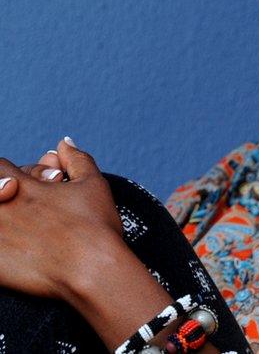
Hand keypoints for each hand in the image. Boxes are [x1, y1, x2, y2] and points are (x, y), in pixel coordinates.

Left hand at [0, 137, 123, 298]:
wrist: (93, 269)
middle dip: (1, 192)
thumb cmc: (96, 227)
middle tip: (16, 205)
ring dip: (1, 220)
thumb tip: (64, 143)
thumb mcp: (93, 185)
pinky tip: (10, 250)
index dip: (8, 175)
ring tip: (15, 230)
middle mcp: (5, 207)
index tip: (20, 186)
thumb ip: (77, 160)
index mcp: (25, 187)